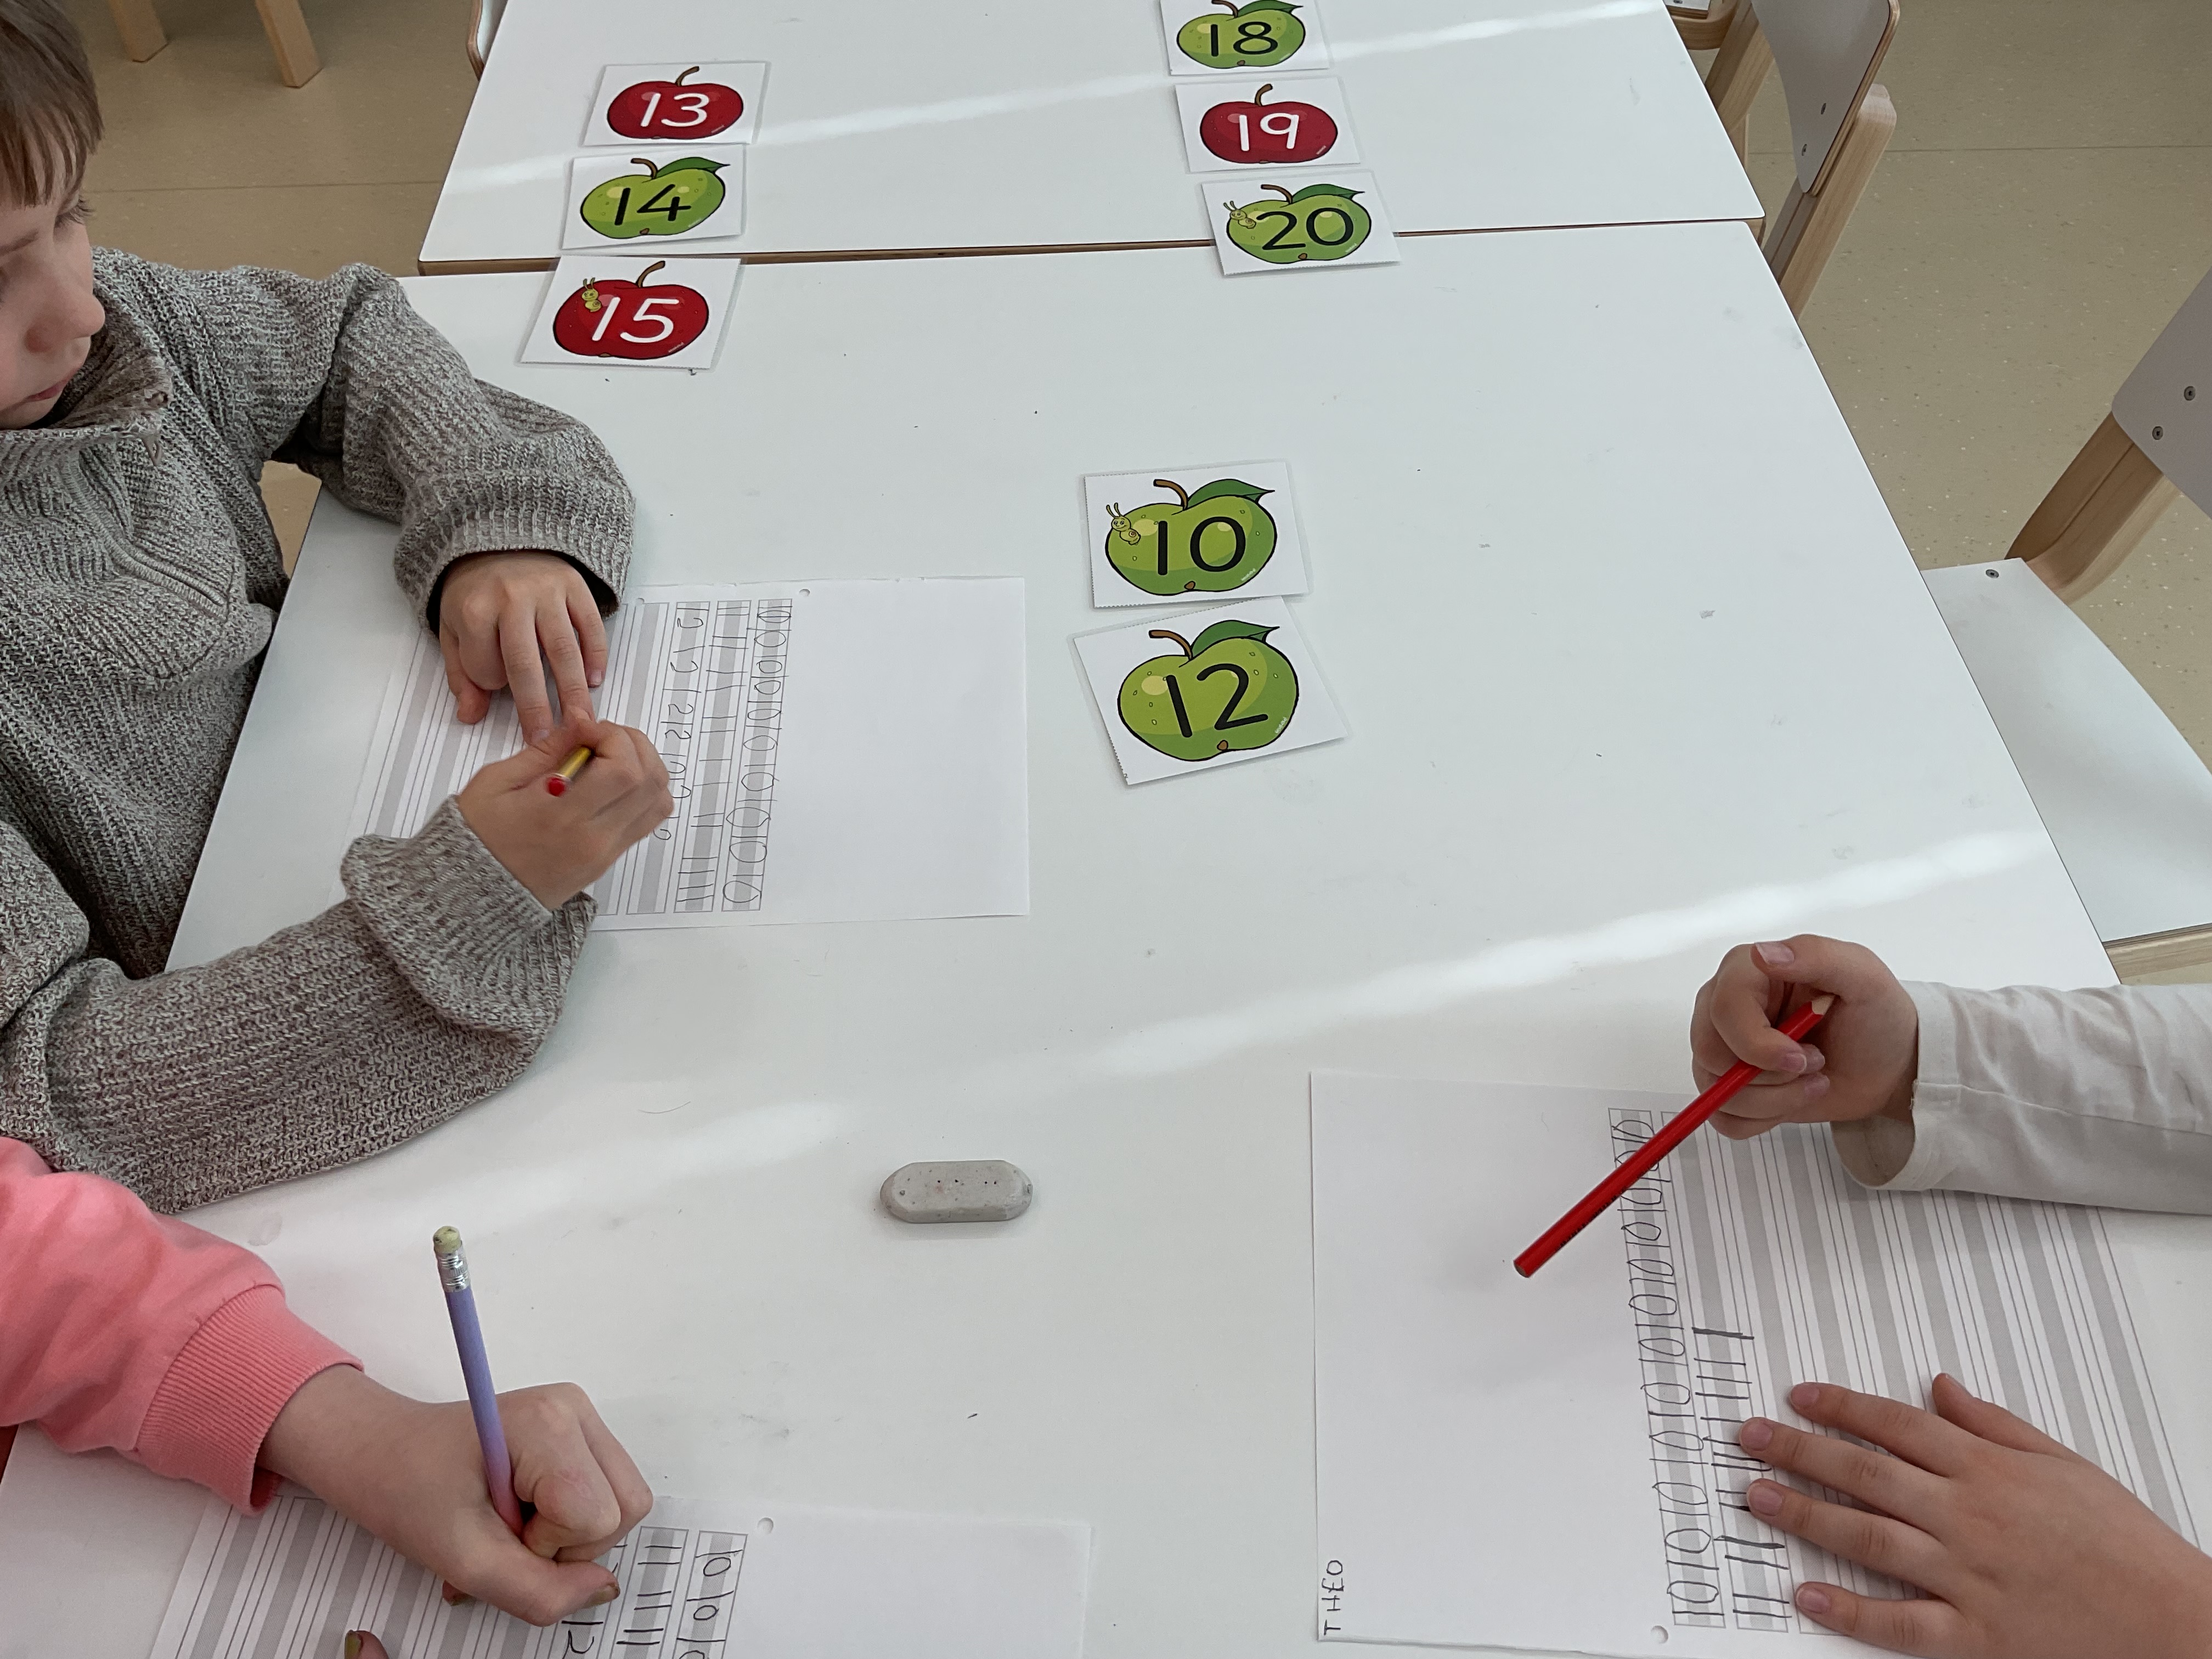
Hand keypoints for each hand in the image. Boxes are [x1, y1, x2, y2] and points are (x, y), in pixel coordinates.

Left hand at [261, 1368, 653, 1627]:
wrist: (378, 1452)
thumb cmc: (406, 1488)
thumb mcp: (464, 1558)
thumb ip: (538, 1590)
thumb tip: (601, 1590)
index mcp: (549, 1421)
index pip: (597, 1516)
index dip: (548, 1547)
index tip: (496, 1535)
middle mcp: (575, 1408)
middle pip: (624, 1506)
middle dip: (569, 1544)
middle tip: (505, 1535)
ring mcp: (580, 1416)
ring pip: (621, 1503)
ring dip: (569, 1535)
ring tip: (509, 1525)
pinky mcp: (577, 1432)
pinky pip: (604, 1493)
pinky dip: (568, 1521)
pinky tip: (521, 1513)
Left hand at [438, 552, 607, 745]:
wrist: (496, 538)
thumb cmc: (474, 591)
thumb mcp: (453, 628)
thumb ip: (461, 674)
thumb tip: (470, 715)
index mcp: (475, 611)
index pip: (487, 666)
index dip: (491, 682)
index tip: (495, 682)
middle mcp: (512, 599)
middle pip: (526, 664)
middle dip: (537, 706)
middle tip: (547, 739)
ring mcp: (546, 591)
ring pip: (563, 649)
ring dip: (573, 689)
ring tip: (580, 720)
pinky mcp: (573, 585)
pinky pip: (589, 625)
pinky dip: (595, 655)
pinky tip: (594, 679)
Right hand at [456, 713, 671, 907]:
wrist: (473, 892)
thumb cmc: (476, 837)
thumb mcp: (495, 782)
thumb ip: (544, 752)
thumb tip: (580, 726)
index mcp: (561, 816)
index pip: (623, 769)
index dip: (611, 736)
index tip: (583, 730)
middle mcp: (594, 838)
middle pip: (650, 780)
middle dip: (632, 744)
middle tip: (599, 737)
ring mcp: (607, 852)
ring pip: (659, 801)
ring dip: (645, 767)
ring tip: (609, 757)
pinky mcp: (610, 859)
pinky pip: (648, 820)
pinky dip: (644, 792)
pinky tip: (613, 782)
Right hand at [1689, 935, 1918, 1140]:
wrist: (1888, 1064)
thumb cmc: (1876, 1017)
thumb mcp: (1863, 976)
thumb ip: (1815, 955)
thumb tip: (1761, 954)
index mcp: (1747, 973)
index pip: (1723, 1009)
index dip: (1757, 1043)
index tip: (1802, 1058)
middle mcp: (1725, 1009)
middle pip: (1710, 1052)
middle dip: (1767, 1075)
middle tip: (1811, 1065)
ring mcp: (1725, 1050)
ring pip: (1716, 1091)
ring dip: (1773, 1099)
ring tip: (1811, 1080)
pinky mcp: (1732, 1088)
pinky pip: (1723, 1117)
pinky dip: (1763, 1118)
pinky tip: (1793, 1097)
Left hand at [1737, 1377, 2211, 1656]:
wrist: (2174, 1619)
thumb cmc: (2124, 1543)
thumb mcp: (2063, 1462)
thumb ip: (1992, 1423)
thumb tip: (1940, 1385)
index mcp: (1990, 1471)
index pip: (1895, 1425)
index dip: (1840, 1407)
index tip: (1799, 1398)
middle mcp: (1971, 1517)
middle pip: (1867, 1473)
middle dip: (1800, 1450)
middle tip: (1751, 1439)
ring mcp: (1969, 1576)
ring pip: (1870, 1538)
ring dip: (1807, 1515)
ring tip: (1759, 1498)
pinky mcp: (1976, 1633)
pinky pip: (1901, 1622)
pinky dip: (1850, 1610)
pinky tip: (1807, 1595)